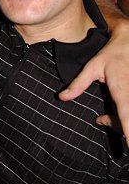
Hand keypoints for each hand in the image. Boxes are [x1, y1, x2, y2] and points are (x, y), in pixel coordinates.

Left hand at [59, 19, 128, 137]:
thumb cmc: (112, 55)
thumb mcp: (93, 67)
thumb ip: (78, 83)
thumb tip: (61, 97)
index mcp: (123, 92)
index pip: (127, 118)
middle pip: (128, 124)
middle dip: (120, 128)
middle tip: (103, 120)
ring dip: (122, 123)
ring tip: (106, 116)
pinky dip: (125, 117)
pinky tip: (118, 109)